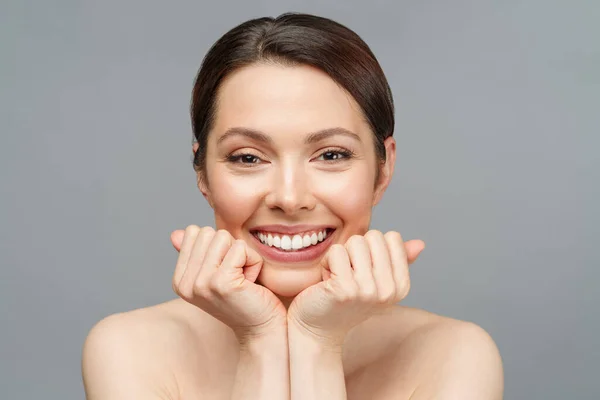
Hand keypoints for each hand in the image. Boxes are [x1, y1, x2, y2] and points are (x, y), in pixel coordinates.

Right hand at [171, 226, 286, 341]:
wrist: (261, 330)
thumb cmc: (243, 299)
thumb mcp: (215, 274)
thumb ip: (196, 253)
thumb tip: (176, 233)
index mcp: (180, 280)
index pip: (194, 233)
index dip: (218, 246)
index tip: (226, 271)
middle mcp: (186, 283)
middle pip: (209, 233)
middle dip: (230, 249)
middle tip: (237, 275)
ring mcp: (201, 283)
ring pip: (224, 237)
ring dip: (243, 255)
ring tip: (244, 279)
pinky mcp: (222, 283)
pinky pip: (241, 248)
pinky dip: (253, 261)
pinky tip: (252, 283)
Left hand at [287, 230, 423, 346]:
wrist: (319, 328)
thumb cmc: (346, 300)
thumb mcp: (376, 280)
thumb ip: (397, 260)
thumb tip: (420, 243)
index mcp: (401, 286)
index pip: (392, 237)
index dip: (372, 247)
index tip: (363, 269)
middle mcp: (389, 290)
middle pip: (374, 236)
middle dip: (356, 249)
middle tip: (348, 273)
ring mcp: (368, 290)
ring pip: (355, 241)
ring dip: (341, 256)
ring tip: (338, 277)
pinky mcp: (344, 289)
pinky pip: (336, 251)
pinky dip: (327, 262)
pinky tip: (327, 282)